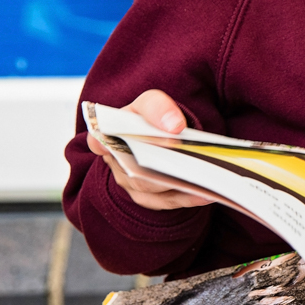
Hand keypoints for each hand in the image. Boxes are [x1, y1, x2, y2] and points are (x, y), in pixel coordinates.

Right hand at [83, 89, 213, 210]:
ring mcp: (130, 184)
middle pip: (134, 170)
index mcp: (107, 135)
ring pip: (151, 190)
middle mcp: (115, 162)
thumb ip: (158, 107)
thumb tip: (174, 126)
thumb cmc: (152, 118)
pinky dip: (187, 198)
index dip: (102, 144)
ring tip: (205, 183)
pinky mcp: (149, 198)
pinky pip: (166, 201)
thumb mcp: (152, 102)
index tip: (107, 143)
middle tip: (186, 165)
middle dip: (160, 167)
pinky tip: (207, 193)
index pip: (98, 141)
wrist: (165, 133)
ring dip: (178, 187)